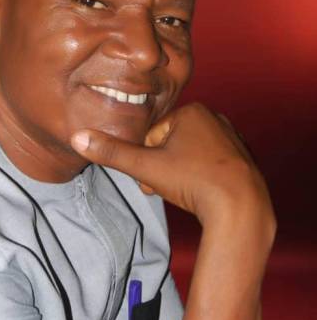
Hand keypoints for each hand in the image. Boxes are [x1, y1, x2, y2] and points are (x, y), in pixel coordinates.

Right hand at [71, 103, 273, 230]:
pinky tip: (204, 194)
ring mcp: (231, 137)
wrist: (241, 208)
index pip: (152, 135)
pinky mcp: (242, 157)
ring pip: (189, 155)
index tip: (151, 178)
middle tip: (166, 188)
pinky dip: (201, 177)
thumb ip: (112, 153)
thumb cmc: (194, 182)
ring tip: (185, 193)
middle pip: (170, 144)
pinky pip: (209, 164)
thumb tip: (77, 137)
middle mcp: (214, 118)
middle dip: (162, 168)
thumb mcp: (146, 168)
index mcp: (192, 111)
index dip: (146, 160)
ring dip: (179, 174)